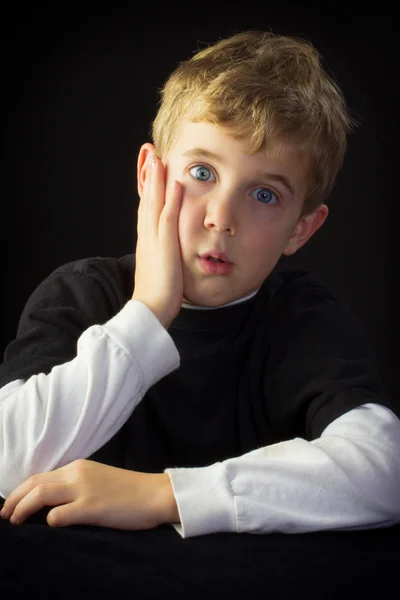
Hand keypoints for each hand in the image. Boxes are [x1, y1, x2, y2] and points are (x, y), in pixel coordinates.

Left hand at [0, 459, 179, 529]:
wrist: (155, 494)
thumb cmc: (130, 491)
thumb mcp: (99, 479)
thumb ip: (77, 485)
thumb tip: (53, 502)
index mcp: (79, 467)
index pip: (40, 476)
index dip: (21, 491)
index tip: (12, 504)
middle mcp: (78, 474)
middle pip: (34, 483)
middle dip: (14, 499)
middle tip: (4, 515)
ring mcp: (84, 490)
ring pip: (40, 494)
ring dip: (22, 508)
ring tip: (14, 521)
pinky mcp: (92, 507)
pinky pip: (59, 515)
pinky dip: (49, 521)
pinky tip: (51, 527)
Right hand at [133, 154, 183, 328]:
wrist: (149, 310)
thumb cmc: (156, 294)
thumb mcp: (159, 269)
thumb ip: (161, 255)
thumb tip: (165, 250)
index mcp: (146, 241)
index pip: (146, 207)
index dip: (147, 186)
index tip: (149, 167)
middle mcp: (147, 236)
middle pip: (146, 199)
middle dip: (147, 175)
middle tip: (148, 152)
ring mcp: (154, 240)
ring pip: (153, 203)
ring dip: (155, 179)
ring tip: (157, 157)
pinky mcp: (164, 247)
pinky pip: (167, 218)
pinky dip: (170, 199)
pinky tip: (175, 183)